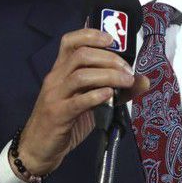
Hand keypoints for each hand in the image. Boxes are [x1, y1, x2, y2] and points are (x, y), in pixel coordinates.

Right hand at [15, 29, 149, 176]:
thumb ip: (113, 90)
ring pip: (81, 75)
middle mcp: (56, 78)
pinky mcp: (57, 115)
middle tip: (127, 70)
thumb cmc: (65, 122)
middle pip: (81, 55)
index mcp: (61, 70)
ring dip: (108, 75)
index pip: (70, 41)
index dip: (91, 34)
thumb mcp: (89, 102)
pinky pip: (77, 101)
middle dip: (109, 58)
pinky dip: (96, 96)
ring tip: (126, 82)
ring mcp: (55, 96)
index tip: (112, 39)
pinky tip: (109, 95)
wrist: (38, 148)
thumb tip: (143, 81)